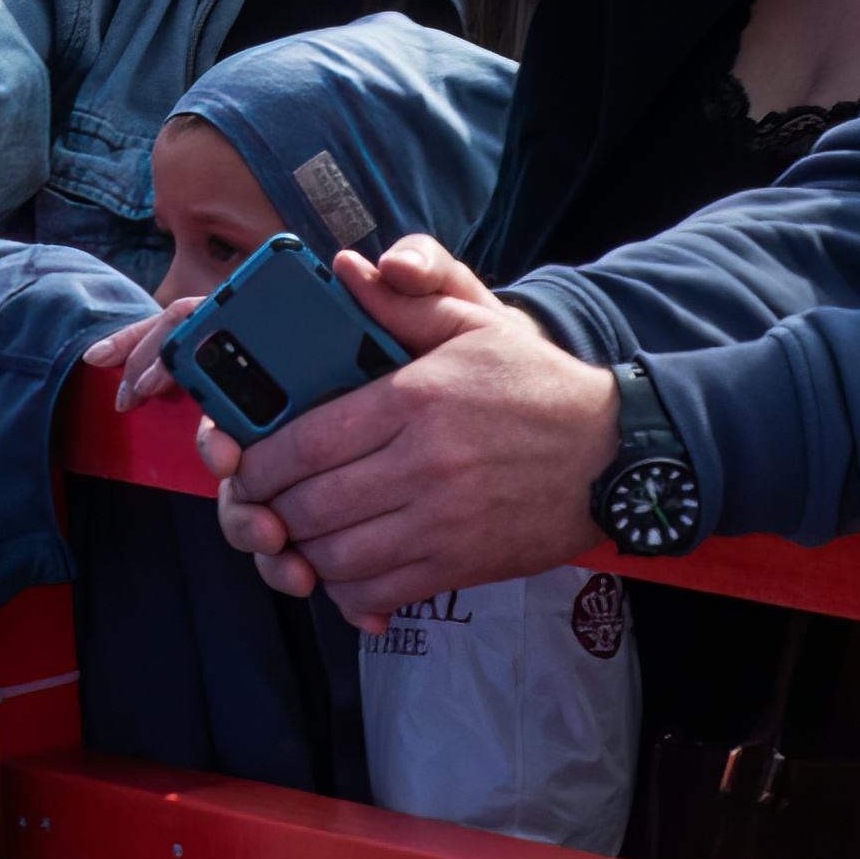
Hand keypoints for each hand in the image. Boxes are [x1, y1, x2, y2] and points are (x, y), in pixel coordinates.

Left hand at [198, 242, 606, 617]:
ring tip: (297, 533)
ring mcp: (444, 522)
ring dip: (304, 550)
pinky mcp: (463, 564)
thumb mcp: (473, 325)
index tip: (245, 462)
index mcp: (416, 400)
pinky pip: (380, 589)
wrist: (614, 453)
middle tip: (262, 502)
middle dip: (272, 509)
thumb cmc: (534, 385)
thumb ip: (404, 301)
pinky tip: (342, 567)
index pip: (308, 440)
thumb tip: (347, 269)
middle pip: (312, 504)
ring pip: (339, 554)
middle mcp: (424, 465)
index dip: (260, 460)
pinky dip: (347, 588)